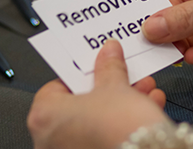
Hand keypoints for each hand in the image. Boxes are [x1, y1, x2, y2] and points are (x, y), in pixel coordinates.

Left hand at [27, 39, 167, 148]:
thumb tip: (109, 53)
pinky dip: (125, 122)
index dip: (84, 73)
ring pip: (98, 120)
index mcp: (44, 116)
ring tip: (144, 90)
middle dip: (111, 88)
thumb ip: (109, 66)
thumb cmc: (118, 128)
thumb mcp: (116, 86)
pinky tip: (147, 107)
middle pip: (81, 103)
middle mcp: (51, 139)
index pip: (58, 85)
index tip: (101, 66)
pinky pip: (108, 134)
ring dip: (124, 103)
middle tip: (126, 76)